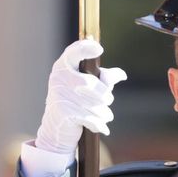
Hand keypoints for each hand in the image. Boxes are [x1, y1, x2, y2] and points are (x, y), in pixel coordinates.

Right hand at [34, 39, 126, 158]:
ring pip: (93, 103)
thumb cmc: (74, 102)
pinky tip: (103, 128)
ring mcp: (60, 95)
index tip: (99, 49)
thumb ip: (104, 78)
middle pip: (91, 84)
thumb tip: (122, 75)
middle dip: (105, 96)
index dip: (85, 48)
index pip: (73, 52)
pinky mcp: (63, 112)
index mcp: (63, 66)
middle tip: (108, 101)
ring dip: (104, 113)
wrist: (56, 128)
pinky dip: (99, 124)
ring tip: (107, 116)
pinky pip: (90, 117)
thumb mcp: (87, 87)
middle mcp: (59, 78)